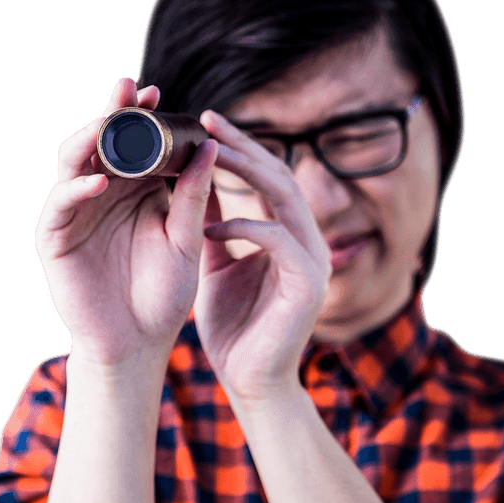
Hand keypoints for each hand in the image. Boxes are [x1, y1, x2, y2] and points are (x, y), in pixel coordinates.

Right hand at [35, 77, 217, 369]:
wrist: (138, 344)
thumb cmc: (163, 297)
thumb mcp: (185, 241)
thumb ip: (194, 196)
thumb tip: (210, 145)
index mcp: (136, 191)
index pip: (136, 143)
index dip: (143, 116)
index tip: (161, 93)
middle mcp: (103, 194)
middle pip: (103, 142)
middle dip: (114, 114)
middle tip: (132, 89)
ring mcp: (76, 213)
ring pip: (74, 162)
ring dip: (90, 138)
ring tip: (110, 121)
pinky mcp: (55, 237)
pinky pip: (61, 203)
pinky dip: (77, 188)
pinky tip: (100, 180)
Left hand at [195, 110, 331, 403]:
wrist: (250, 383)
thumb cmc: (234, 329)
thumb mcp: (215, 266)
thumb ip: (211, 226)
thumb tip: (190, 184)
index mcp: (289, 236)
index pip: (270, 177)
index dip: (241, 147)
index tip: (204, 122)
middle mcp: (308, 243)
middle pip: (281, 175)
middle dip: (243, 145)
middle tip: (206, 119)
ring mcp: (314, 262)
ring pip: (284, 196)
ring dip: (246, 170)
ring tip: (208, 152)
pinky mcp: (308, 285)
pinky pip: (277, 238)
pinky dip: (243, 225)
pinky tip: (210, 224)